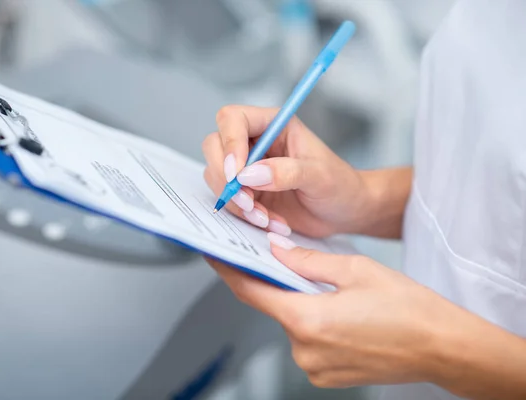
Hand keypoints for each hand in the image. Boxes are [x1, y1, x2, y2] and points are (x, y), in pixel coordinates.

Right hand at [203, 105, 370, 237]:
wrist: (344, 212)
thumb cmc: (340, 185)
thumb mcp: (320, 176)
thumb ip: (287, 172)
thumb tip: (249, 175)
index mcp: (273, 124)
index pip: (233, 119)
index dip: (229, 144)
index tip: (237, 175)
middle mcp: (255, 142)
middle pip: (215, 146)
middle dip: (226, 179)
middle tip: (249, 202)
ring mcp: (247, 168)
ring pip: (217, 177)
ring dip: (237, 202)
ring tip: (267, 218)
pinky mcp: (246, 191)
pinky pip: (228, 201)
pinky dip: (244, 216)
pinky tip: (270, 223)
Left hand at [205, 236, 471, 388]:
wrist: (443, 348)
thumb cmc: (407, 308)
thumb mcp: (355, 269)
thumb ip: (308, 260)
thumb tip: (276, 250)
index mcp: (306, 319)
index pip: (251, 291)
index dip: (229, 270)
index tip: (214, 253)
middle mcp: (303, 349)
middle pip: (273, 306)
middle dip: (277, 281)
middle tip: (287, 258)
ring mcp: (314, 367)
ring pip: (292, 322)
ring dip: (300, 302)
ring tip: (330, 288)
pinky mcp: (325, 375)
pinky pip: (307, 340)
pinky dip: (313, 321)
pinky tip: (338, 311)